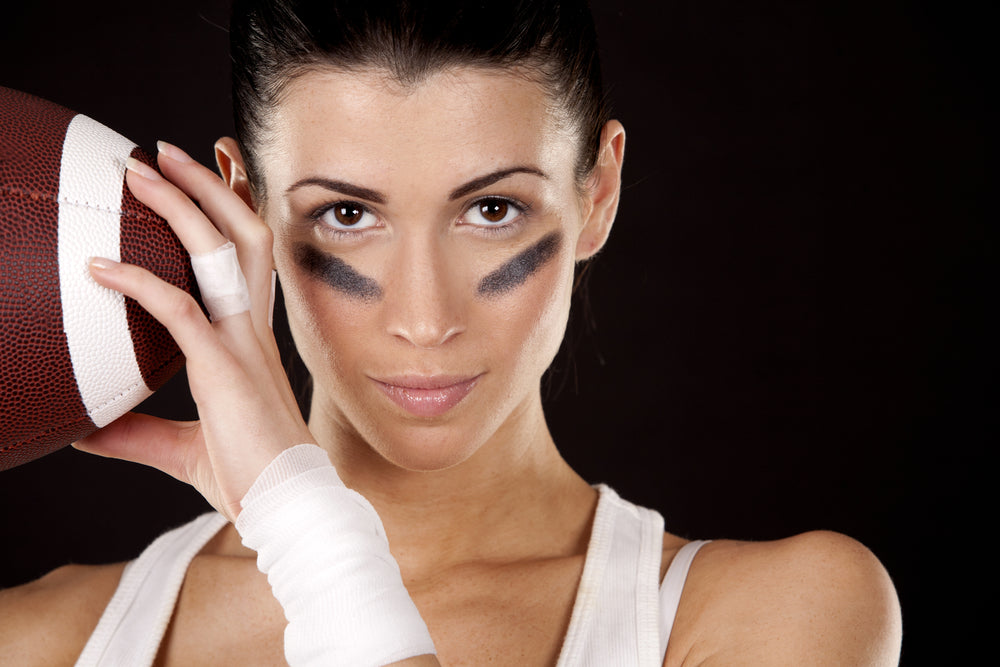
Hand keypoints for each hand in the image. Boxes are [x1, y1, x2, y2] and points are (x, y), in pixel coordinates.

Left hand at [77, 141, 314, 520]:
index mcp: (250, 341)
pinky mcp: (226, 369)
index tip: (200, 175)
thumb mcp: (180, 449)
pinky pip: (180, 311)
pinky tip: (99, 269)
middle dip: (208, 186)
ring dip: (184, 206)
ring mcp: (243, 345)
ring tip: (143, 171)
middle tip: (163, 152)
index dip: (229, 210)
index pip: (244, 259)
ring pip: (223, 254)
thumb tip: (79, 430)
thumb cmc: (249, 478)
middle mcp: (253, 331)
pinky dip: (138, 283)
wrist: (289, 509)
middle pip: (242, 236)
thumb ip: (133, 432)